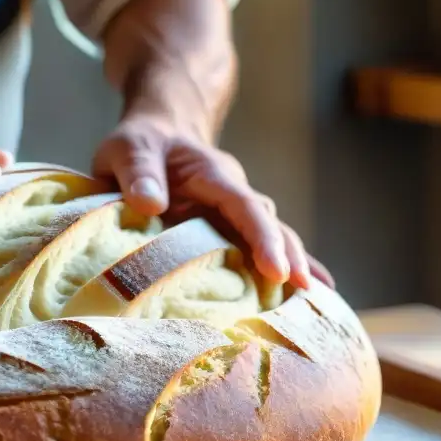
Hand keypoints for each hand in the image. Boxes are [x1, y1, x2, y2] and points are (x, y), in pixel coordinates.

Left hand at [93, 114, 332, 289]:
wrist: (154, 137)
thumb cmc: (140, 145)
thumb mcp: (128, 149)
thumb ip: (138, 172)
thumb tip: (150, 203)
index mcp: (212, 175)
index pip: (245, 206)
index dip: (262, 237)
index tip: (276, 270)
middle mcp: (232, 195)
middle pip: (268, 225)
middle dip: (288, 258)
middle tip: (303, 292)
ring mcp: (232, 215)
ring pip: (270, 240)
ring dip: (290, 267)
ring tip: (312, 303)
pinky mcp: (227, 230)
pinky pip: (256, 251)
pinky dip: (279, 273)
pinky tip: (304, 298)